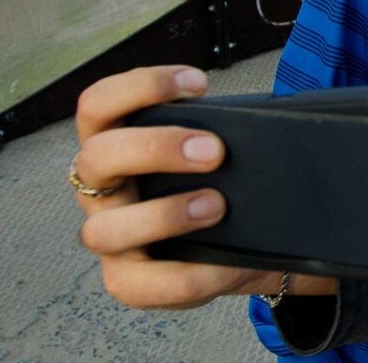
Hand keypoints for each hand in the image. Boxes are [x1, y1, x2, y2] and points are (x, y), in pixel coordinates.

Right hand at [75, 66, 276, 308]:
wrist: (235, 246)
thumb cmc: (215, 182)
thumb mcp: (213, 149)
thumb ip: (218, 130)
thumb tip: (269, 113)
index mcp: (114, 143)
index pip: (99, 105)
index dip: (141, 86)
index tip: (198, 83)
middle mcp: (101, 188)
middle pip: (97, 158)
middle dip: (156, 148)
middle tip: (214, 151)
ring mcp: (109, 236)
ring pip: (105, 229)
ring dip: (165, 214)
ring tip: (216, 206)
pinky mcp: (128, 280)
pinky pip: (146, 285)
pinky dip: (193, 273)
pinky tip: (228, 263)